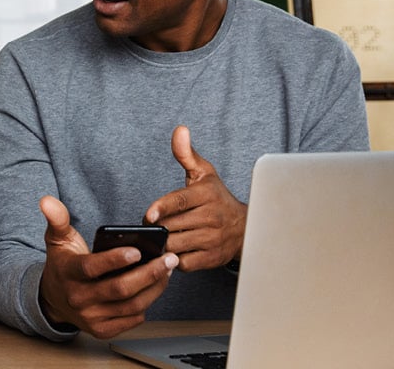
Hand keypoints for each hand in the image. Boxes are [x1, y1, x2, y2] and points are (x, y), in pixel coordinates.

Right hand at [37, 196, 176, 338]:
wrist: (53, 300)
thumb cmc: (63, 265)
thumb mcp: (58, 240)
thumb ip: (57, 219)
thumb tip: (48, 201)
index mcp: (68, 273)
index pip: (91, 268)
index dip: (114, 260)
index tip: (137, 251)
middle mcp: (78, 298)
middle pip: (119, 289)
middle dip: (149, 273)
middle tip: (169, 258)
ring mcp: (91, 317)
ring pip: (130, 305)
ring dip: (154, 288)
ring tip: (168, 271)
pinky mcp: (102, 329)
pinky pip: (132, 319)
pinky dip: (147, 304)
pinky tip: (155, 288)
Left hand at [144, 126, 246, 271]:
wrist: (245, 228)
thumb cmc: (216, 198)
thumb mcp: (204, 173)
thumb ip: (186, 154)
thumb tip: (180, 130)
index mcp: (206, 194)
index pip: (180, 201)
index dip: (162, 208)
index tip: (148, 215)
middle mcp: (211, 217)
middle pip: (172, 226)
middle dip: (157, 228)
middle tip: (148, 227)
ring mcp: (212, 239)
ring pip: (175, 245)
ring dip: (162, 244)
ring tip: (156, 239)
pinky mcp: (211, 259)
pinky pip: (183, 262)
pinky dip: (172, 260)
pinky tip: (170, 253)